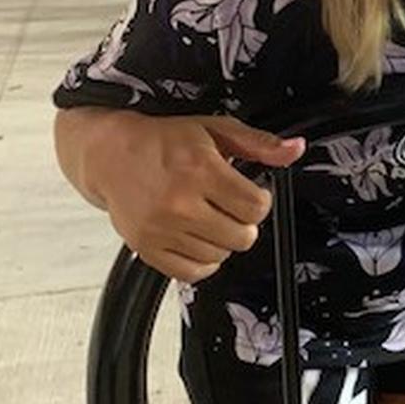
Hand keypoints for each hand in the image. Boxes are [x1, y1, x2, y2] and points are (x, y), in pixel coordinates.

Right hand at [87, 112, 304, 281]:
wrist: (109, 154)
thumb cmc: (163, 140)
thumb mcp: (215, 130)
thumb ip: (259, 144)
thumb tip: (295, 149)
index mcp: (200, 170)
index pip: (256, 207)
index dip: (260, 201)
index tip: (250, 195)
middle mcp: (180, 203)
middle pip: (242, 237)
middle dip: (243, 222)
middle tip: (228, 206)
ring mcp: (161, 229)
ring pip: (220, 256)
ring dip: (222, 240)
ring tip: (208, 218)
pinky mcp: (147, 247)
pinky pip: (192, 273)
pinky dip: (202, 261)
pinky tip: (198, 239)